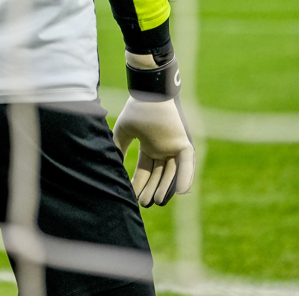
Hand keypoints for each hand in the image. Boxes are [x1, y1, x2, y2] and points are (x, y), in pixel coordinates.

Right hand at [114, 54, 194, 207]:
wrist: (148, 94)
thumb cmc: (136, 109)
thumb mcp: (124, 132)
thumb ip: (119, 149)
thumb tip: (112, 165)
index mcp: (150, 146)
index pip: (145, 169)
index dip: (139, 182)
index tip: (132, 195)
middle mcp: (163, 149)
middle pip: (158, 174)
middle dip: (150, 189)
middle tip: (143, 204)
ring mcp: (174, 147)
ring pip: (171, 172)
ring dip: (165, 188)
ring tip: (157, 202)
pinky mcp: (183, 143)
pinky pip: (186, 164)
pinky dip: (185, 177)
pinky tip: (180, 192)